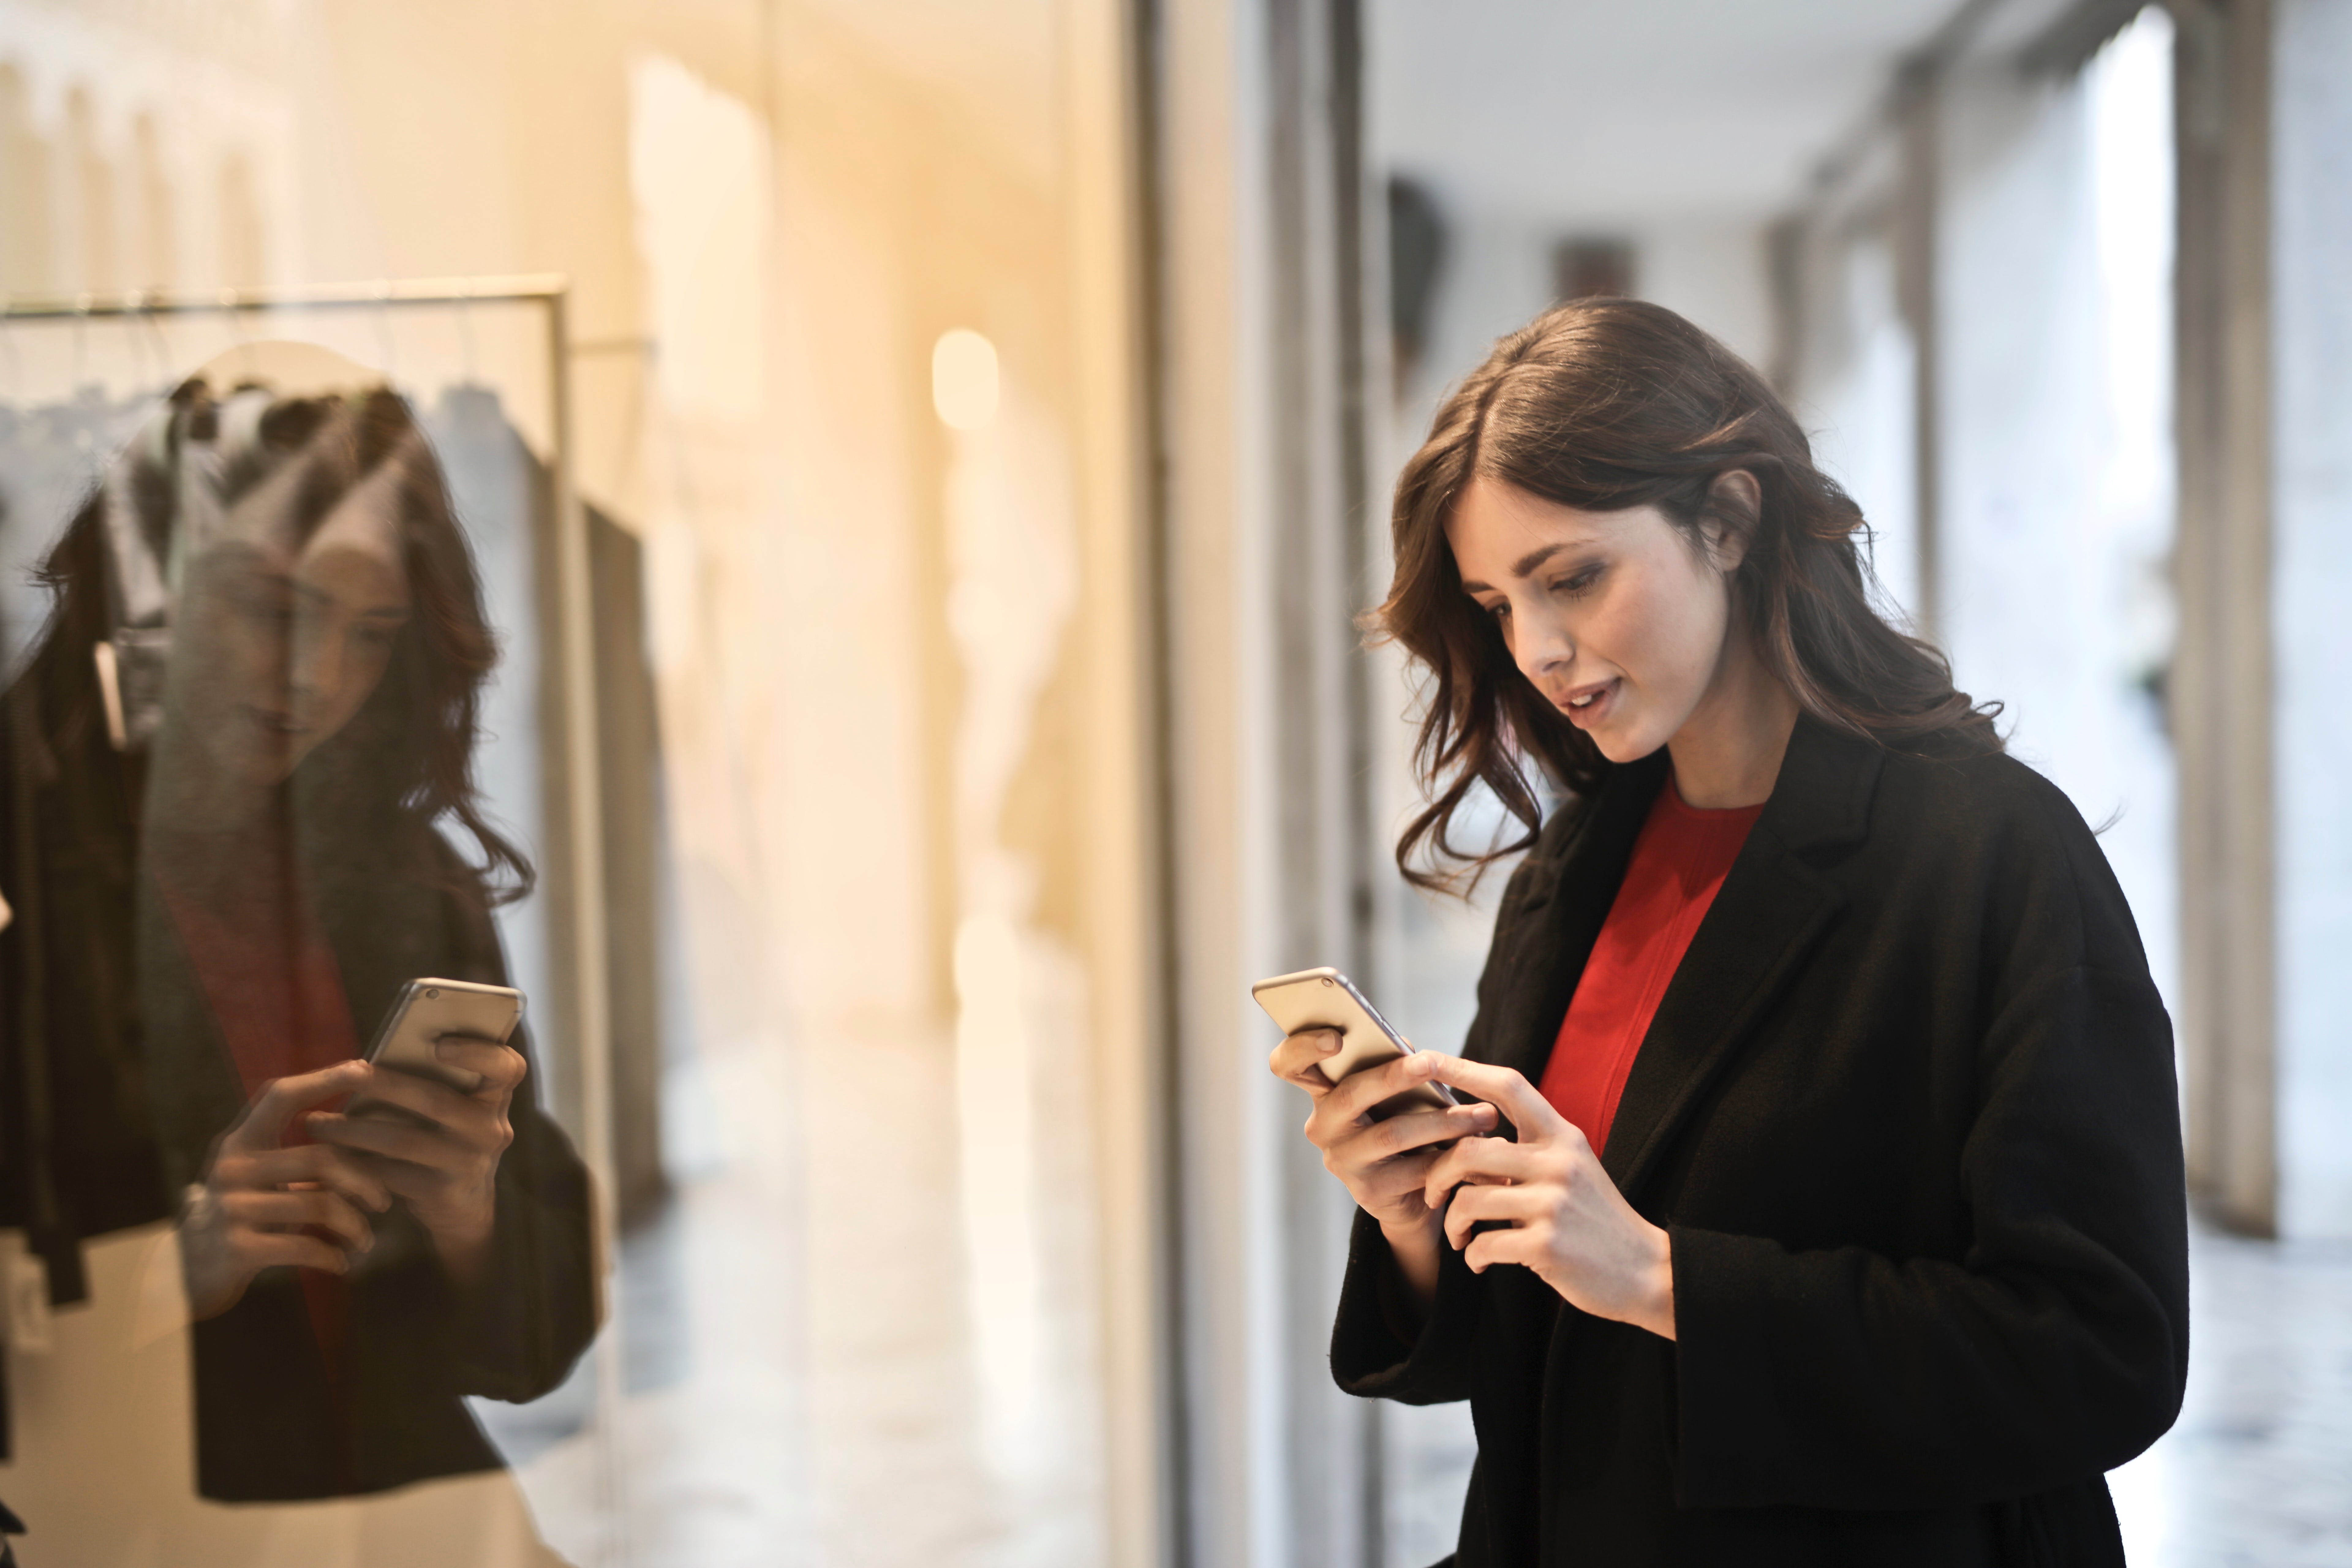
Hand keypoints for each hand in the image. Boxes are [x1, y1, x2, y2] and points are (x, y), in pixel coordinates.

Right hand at [182, 1060, 392, 1319]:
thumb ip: (292, 1156)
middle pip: (319, 1158)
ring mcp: (232, 1208)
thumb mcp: (254, 1178)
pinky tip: (341, 1262)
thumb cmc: (236, 1218)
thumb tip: (359, 1137)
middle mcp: (233, 1168)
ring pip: (320, 1205)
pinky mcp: (238, 1248)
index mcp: (239, 1143)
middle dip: (363, 1181)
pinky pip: (305, 1247)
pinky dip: (332, 1256)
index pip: (280, 1096)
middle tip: (383, 1202)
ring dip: (353, 1226)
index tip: (365, 1068)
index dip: (323, 1078)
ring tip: (365, 1239)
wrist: (183, 1275)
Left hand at [305, 1037, 525, 1283]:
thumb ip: (436, 1080)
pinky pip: (390, 1175)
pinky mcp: (443, 1192)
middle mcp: (491, 1128)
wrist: (462, 1204)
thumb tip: (373, 1059)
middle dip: (387, 1085)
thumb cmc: (447, 1136)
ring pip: (404, 1140)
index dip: (477, 1052)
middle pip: (438, 1101)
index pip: (507, 1067)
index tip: (439, 1044)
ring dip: (353, 1129)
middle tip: (348, 1074)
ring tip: (315, 1121)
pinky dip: (354, 1164)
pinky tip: (327, 1156)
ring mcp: (469, 1162)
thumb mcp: (456, 1106)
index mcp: (495, 1097)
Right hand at [1269, 1031, 1499, 1309]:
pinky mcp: (1369, 1192)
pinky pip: (1415, 1169)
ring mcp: (1342, 1161)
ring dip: (1443, 1121)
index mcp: (1322, 1092)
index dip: (1303, 1047)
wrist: (1411, 1193)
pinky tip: (1475, 1147)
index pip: (1289, 1064)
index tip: (1336, 1037)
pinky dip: (1449, 1156)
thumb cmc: (1401, 1123)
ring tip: (1483, 1114)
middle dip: (1393, 1076)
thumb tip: (1403, 1043)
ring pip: (1392, 1133)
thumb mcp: (1393, 1093)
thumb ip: (1390, 1063)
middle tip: (1430, 1062)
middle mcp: (1322, 1127)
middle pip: (1350, 1095)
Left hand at [1419, 1054, 1675, 1339]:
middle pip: (1469, 1150)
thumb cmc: (1595, 1220)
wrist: (1646, 1270)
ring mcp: (1553, 1204)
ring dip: (1452, 1222)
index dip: (1463, 1069)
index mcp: (1562, 1137)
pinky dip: (1473, 1256)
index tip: (1425, 1059)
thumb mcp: (1569, 1170)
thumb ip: (1525, 1152)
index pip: (1509, 1086)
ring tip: (1461, 1237)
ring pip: (1468, 1199)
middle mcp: (1558, 1162)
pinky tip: (1480, 1260)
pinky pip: (1483, 1244)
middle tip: (1433, 1196)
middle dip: (1437, 1175)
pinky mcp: (1547, 1245)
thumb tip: (1464, 1141)